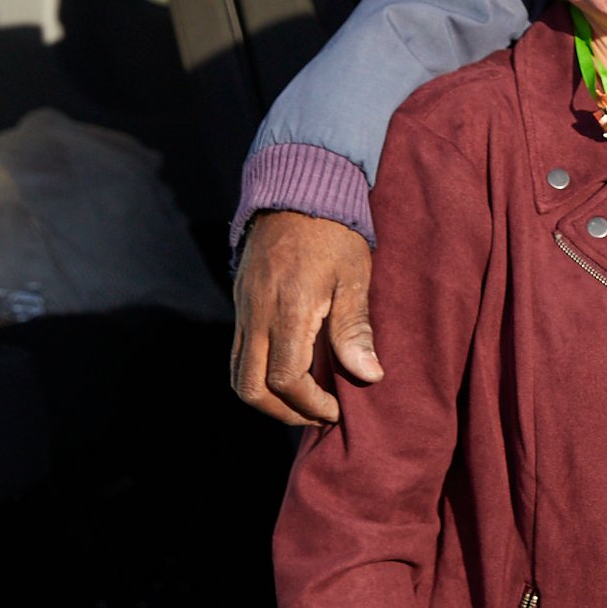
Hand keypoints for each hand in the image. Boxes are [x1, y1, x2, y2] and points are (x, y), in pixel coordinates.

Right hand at [230, 212, 379, 425]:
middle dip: (283, 413)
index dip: (309, 405)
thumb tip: (369, 376)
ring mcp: (243, 311)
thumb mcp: (354, 277)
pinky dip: (258, 375)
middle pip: (249, 387)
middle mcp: (256, 315)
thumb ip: (356, 329)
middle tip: (318, 415)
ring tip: (304, 401)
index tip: (336, 409)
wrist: (296, 191)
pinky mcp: (241, 306)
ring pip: (237, 374)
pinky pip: (238, 354)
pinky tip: (290, 373)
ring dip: (267, 398)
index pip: (285, 379)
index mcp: (288, 310)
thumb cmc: (334, 234)